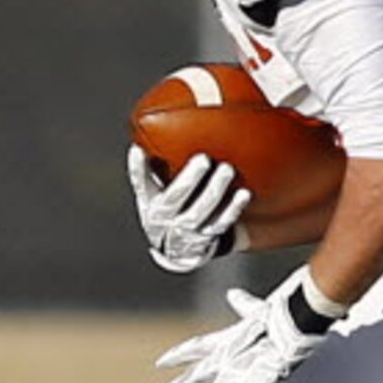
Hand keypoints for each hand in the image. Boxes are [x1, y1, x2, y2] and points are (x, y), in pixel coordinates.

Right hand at [130, 145, 249, 273]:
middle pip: (175, 199)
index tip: (139, 150)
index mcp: (150, 203)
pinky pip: (221, 224)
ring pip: (201, 212)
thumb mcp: (153, 193)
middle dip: (189, 179)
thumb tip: (145, 134)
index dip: (138, 168)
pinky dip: (232, 209)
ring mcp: (186, 230)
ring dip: (214, 191)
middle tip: (204, 158)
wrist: (176, 249)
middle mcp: (165, 219)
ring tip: (226, 170)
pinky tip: (244, 194)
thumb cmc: (166, 209)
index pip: (141, 184)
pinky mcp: (207, 238)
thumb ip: (150, 169)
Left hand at [151, 269, 331, 382]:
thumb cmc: (283, 309)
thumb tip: (233, 294)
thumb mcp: (259, 308)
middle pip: (196, 376)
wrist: (296, 317)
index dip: (180, 354)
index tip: (161, 363)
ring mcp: (237, 372)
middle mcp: (227, 357)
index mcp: (229, 338)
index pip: (197, 347)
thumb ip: (244, 305)